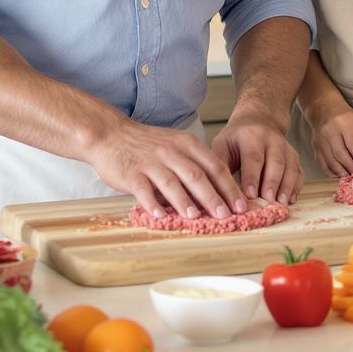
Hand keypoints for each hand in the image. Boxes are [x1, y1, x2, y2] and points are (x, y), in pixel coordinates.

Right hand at [90, 119, 246, 220]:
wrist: (111, 134)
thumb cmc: (147, 145)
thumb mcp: (175, 146)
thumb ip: (194, 165)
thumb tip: (219, 194)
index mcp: (186, 144)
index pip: (214, 166)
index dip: (229, 187)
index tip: (241, 206)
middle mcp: (171, 151)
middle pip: (197, 175)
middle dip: (213, 197)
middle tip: (226, 215)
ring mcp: (151, 162)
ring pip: (172, 182)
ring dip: (184, 201)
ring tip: (195, 217)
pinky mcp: (131, 173)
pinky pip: (144, 189)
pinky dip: (152, 204)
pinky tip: (161, 216)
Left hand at [212, 112, 303, 204]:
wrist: (257, 120)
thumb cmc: (236, 138)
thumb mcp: (222, 145)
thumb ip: (221, 166)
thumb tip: (219, 192)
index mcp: (250, 135)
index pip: (253, 157)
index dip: (252, 177)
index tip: (250, 196)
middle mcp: (271, 139)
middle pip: (275, 162)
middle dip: (272, 184)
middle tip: (268, 202)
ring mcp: (285, 147)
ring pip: (290, 167)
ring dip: (286, 187)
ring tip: (281, 204)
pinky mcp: (293, 156)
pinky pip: (298, 172)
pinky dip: (296, 187)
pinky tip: (290, 200)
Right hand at [303, 93, 352, 177]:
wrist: (324, 110)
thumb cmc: (347, 117)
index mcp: (344, 122)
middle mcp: (329, 131)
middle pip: (342, 156)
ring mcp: (320, 140)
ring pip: (332, 162)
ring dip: (344, 173)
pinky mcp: (315, 148)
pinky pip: (324, 165)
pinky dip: (334, 173)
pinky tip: (342, 175)